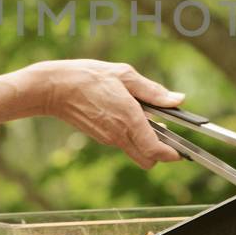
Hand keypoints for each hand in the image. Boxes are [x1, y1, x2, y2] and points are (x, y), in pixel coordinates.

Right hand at [21, 60, 183, 168]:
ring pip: (135, 151)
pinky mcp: (101, 137)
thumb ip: (153, 91)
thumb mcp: (124, 75)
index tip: (182, 149)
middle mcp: (119, 134)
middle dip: (160, 153)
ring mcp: (108, 139)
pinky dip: (130, 134)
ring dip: (145, 141)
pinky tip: (124, 113)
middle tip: (165, 132)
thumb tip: (178, 100)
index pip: (156, 151)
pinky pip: (123, 142)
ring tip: (141, 114)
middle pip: (148, 160)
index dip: (172, 154)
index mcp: (129, 119)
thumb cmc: (88, 76)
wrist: (53, 88)